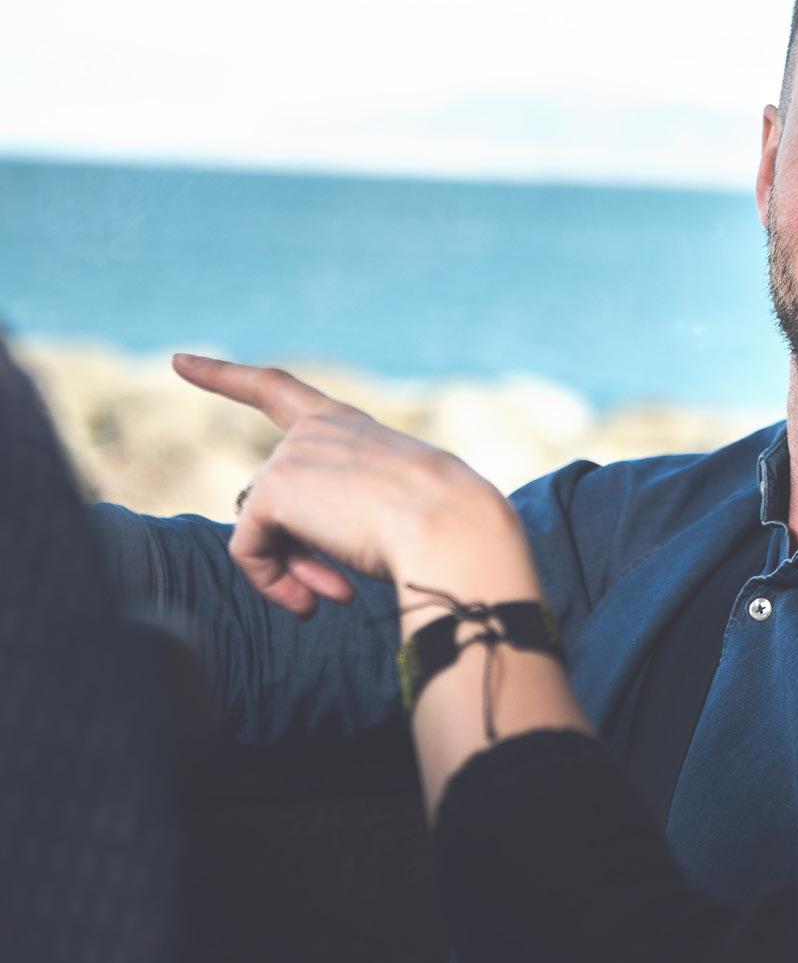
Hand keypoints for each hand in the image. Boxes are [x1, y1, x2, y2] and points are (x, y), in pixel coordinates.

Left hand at [173, 353, 517, 617]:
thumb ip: (344, 507)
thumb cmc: (442, 525)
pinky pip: (248, 549)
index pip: (278, 391)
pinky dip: (271, 581)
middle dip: (296, 552)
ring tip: (328, 598)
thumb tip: (291, 544)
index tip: (180, 363)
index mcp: (350, 425)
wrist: (452, 527)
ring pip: (263, 529)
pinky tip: (311, 600)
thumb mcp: (395, 502)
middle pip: (274, 501)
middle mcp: (315, 429)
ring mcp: (291, 454)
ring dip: (290, 570)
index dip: (225, 377)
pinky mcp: (274, 489)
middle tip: (334, 593)